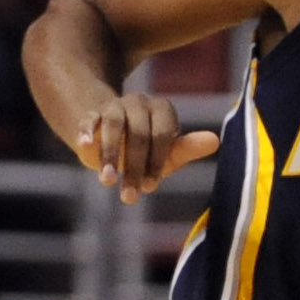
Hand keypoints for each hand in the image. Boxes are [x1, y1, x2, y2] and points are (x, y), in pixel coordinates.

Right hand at [73, 95, 218, 202]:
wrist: (114, 141)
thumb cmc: (148, 151)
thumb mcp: (168, 154)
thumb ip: (188, 149)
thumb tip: (215, 141)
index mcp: (162, 109)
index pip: (162, 133)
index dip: (156, 161)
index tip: (150, 186)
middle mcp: (139, 102)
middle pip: (138, 133)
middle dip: (133, 167)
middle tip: (130, 196)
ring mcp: (114, 106)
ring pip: (113, 125)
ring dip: (109, 155)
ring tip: (107, 182)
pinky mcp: (92, 114)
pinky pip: (89, 119)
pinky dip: (86, 132)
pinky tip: (85, 147)